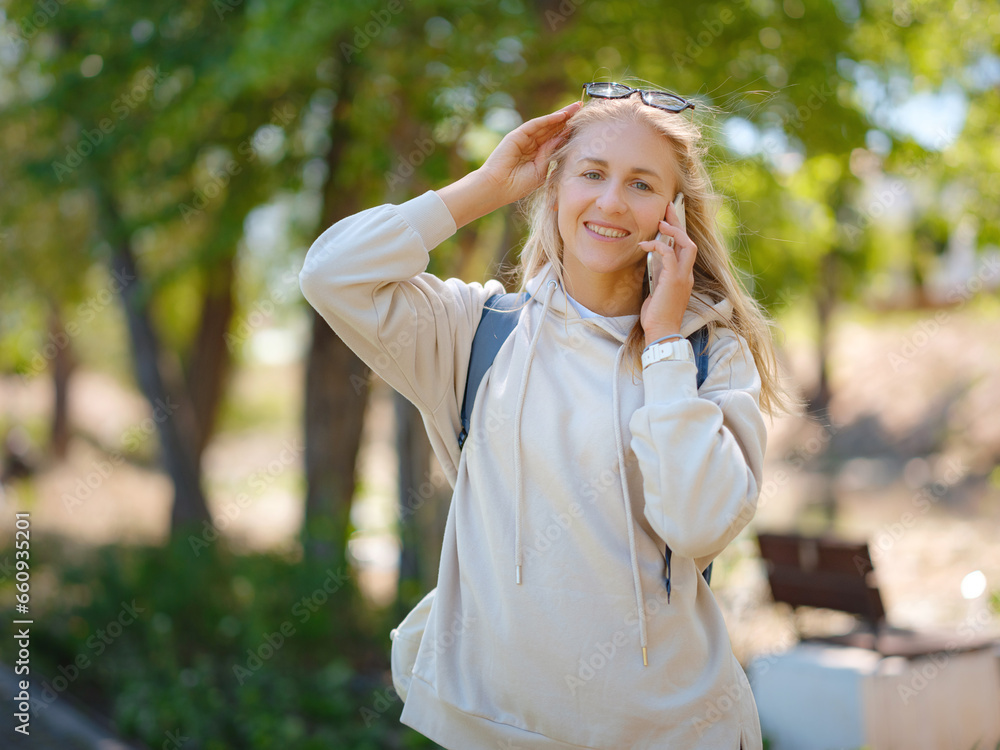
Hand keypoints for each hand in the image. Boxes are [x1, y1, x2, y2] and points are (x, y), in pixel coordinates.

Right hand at [478, 100, 581, 203]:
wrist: (498, 188)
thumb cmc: (518, 185)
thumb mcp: (540, 171)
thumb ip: (550, 154)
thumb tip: (563, 138)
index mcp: (537, 154)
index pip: (555, 138)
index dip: (568, 130)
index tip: (583, 123)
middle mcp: (532, 144)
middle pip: (552, 128)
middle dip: (567, 118)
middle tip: (582, 107)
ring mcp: (524, 138)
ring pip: (546, 124)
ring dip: (561, 115)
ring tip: (575, 107)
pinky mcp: (517, 135)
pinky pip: (535, 124)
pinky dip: (548, 119)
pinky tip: (561, 115)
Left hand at [639, 200, 696, 343]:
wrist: (661, 332)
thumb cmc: (657, 316)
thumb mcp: (657, 291)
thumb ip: (657, 275)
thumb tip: (650, 260)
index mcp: (684, 276)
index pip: (684, 248)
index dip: (678, 231)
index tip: (668, 217)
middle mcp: (687, 274)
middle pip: (689, 241)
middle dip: (679, 222)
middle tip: (668, 207)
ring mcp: (683, 277)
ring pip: (687, 245)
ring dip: (674, 231)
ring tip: (660, 222)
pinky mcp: (674, 281)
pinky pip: (670, 256)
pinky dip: (658, 246)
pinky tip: (645, 244)